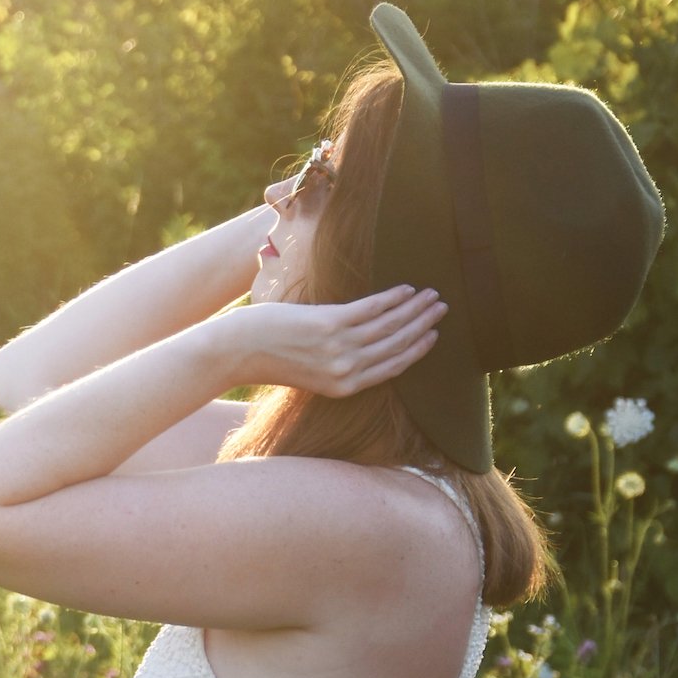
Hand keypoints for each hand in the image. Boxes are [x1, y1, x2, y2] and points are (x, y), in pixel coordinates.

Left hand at [219, 284, 443, 397]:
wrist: (236, 352)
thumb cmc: (268, 357)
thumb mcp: (308, 370)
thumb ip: (335, 363)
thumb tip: (359, 340)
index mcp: (343, 387)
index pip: (391, 367)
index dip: (416, 350)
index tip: (433, 336)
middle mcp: (346, 371)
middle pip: (397, 345)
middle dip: (423, 325)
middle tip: (441, 308)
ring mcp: (338, 349)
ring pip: (389, 327)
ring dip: (414, 309)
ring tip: (430, 296)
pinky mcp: (328, 326)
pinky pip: (371, 310)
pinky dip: (391, 299)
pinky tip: (404, 290)